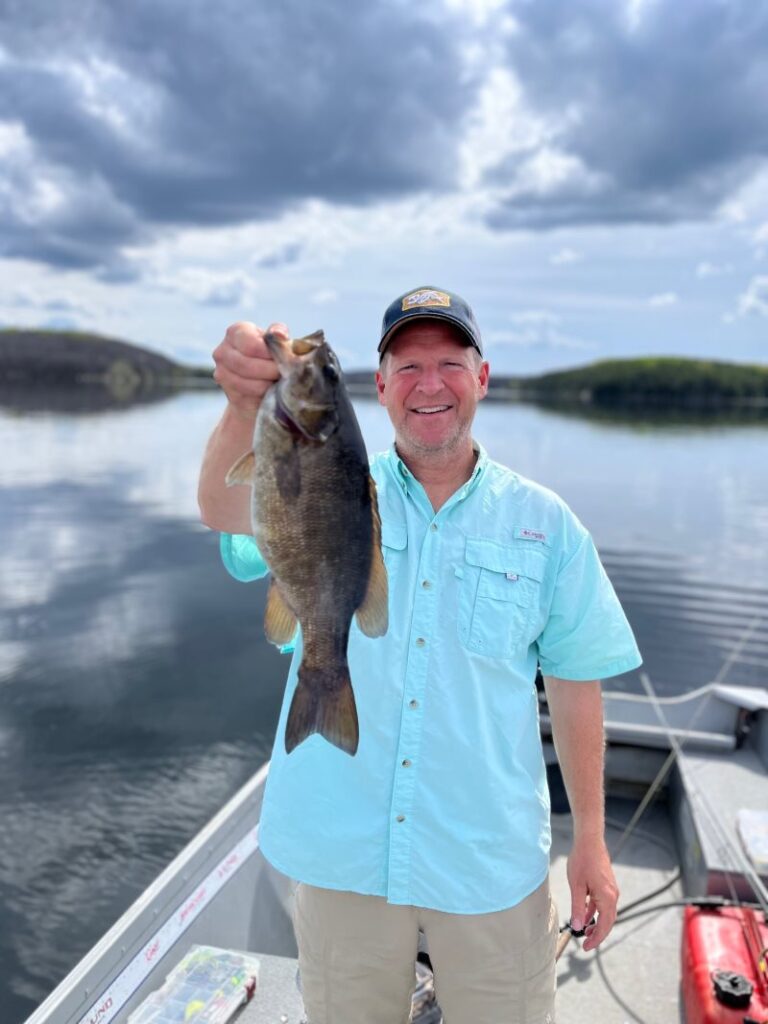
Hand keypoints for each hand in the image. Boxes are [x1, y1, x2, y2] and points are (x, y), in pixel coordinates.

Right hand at [212, 321, 285, 419]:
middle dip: (271, 370)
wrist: (259, 380)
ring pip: (248, 384)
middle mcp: (223, 351)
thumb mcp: (276, 340)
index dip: (270, 354)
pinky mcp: (228, 393)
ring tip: (279, 381)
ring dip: (268, 384)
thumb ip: (279, 333)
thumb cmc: (269, 355)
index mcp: (235, 332)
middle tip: (285, 373)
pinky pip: (248, 397)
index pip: (251, 345)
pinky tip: (271, 391)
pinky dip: (263, 395)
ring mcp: (222, 373)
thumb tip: (279, 335)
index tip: (284, 357)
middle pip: (247, 365)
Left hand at [567, 833, 618, 950]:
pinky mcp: (607, 885)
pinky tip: (586, 915)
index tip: (585, 948)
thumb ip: (578, 908)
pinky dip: (595, 912)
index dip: (596, 939)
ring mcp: (611, 890)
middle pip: (608, 922)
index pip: (604, 926)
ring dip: (596, 924)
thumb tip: (577, 928)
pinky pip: (603, 904)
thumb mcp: (576, 886)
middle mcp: (613, 895)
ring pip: (606, 913)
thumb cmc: (581, 861)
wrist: (589, 840)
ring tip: (584, 932)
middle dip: (597, 934)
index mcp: (607, 898)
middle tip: (585, 944)